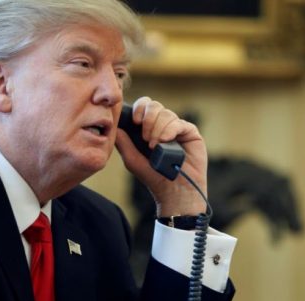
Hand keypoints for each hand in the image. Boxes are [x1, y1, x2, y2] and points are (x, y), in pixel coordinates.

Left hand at [114, 97, 207, 216]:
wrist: (173, 191)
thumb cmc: (153, 177)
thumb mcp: (132, 159)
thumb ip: (122, 142)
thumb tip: (114, 126)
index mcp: (150, 127)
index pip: (144, 106)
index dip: (139, 108)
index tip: (135, 121)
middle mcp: (164, 125)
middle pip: (155, 105)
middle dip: (148, 119)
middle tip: (145, 138)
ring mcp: (178, 128)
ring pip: (167, 114)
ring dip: (158, 129)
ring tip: (155, 147)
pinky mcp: (191, 133)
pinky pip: (179, 123)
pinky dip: (170, 130)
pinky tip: (165, 141)